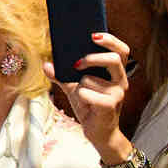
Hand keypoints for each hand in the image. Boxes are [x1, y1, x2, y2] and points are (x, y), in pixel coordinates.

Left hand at [43, 32, 130, 158]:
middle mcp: (121, 80)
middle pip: (114, 58)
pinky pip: (86, 93)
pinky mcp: (110, 105)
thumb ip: (61, 76)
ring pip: (89, 79)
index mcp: (115, 73)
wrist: (98, 132)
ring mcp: (118, 93)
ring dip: (79, 87)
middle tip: (76, 64)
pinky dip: (79, 97)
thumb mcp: (74, 89)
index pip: (121, 50)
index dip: (110, 40)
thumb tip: (46, 64)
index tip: (92, 35)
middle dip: (92, 58)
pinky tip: (85, 106)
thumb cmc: (89, 106)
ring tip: (83, 98)